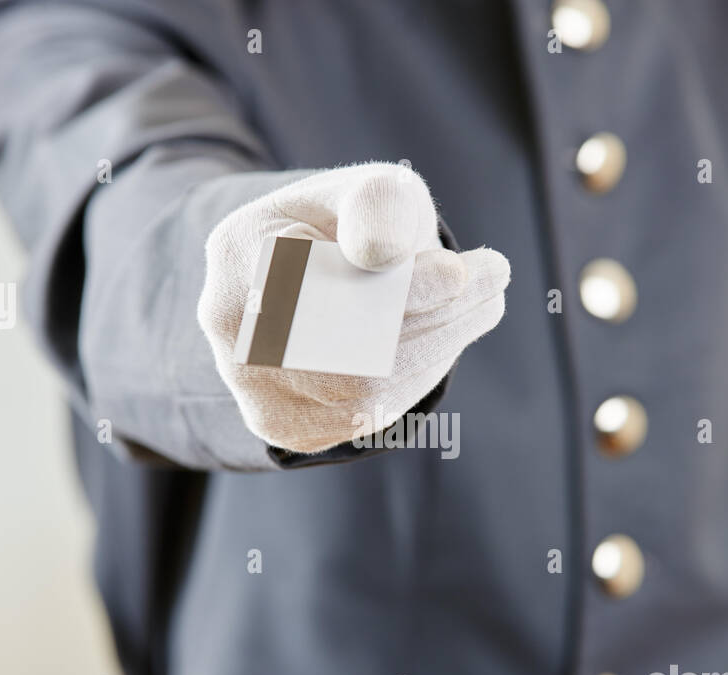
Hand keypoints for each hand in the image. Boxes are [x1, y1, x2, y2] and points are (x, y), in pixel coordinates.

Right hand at [197, 162, 510, 453]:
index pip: (320, 277)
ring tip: (483, 301)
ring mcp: (253, 388)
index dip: (395, 284)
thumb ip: (376, 207)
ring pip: (362, 390)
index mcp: (240, 253)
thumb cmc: (345, 227)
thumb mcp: (364, 192)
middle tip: (494, 277)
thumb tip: (385, 255)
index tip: (460, 272)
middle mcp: (232, 330)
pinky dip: (415, 377)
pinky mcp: (286, 428)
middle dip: (435, 316)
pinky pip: (363, 417)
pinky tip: (441, 337)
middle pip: (345, 343)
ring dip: (437, 347)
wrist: (304, 284)